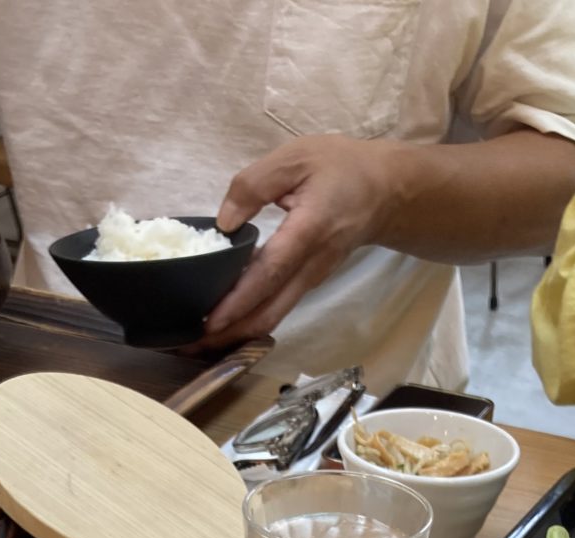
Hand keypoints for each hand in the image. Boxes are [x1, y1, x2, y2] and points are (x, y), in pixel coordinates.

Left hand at [203, 135, 399, 345]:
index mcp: (309, 230)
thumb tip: (223, 223)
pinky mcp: (307, 283)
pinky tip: (223, 323)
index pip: (270, 273)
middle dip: (230, 335)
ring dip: (236, 334)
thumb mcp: (296, 157)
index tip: (209, 321)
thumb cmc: (341, 168)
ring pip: (272, 318)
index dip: (239, 300)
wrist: (385, 192)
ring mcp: (311, 279)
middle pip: (269, 313)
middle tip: (189, 344)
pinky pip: (276, 309)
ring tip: (198, 341)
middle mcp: (311, 265)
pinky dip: (249, 322)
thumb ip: (254, 184)